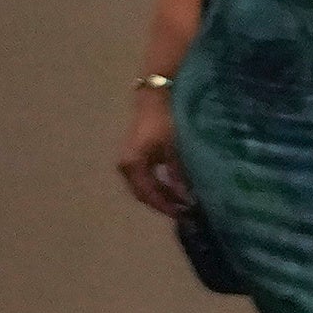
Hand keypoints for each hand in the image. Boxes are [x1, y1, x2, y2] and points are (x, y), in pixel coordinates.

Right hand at [115, 88, 189, 215]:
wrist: (155, 99)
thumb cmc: (166, 122)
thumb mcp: (175, 148)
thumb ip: (178, 173)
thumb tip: (185, 197)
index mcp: (133, 165)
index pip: (148, 193)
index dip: (164, 206)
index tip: (182, 214)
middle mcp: (127, 166)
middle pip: (144, 193)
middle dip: (163, 204)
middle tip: (184, 212)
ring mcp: (129, 161)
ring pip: (145, 186)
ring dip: (162, 195)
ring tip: (182, 203)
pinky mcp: (137, 156)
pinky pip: (147, 177)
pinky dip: (160, 185)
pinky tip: (175, 189)